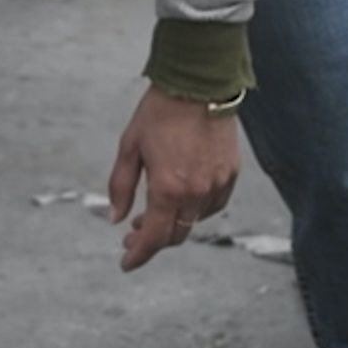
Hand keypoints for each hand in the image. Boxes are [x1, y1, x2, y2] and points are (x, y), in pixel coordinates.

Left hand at [108, 85, 241, 270]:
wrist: (199, 84)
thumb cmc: (159, 112)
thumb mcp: (129, 148)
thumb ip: (121, 187)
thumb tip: (116, 219)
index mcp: (168, 188)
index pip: (154, 238)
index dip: (138, 255)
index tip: (126, 263)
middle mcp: (196, 192)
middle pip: (176, 235)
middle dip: (153, 241)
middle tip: (133, 237)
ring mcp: (217, 184)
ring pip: (195, 221)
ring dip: (174, 224)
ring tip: (154, 214)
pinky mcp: (231, 173)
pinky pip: (214, 205)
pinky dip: (196, 210)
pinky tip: (181, 201)